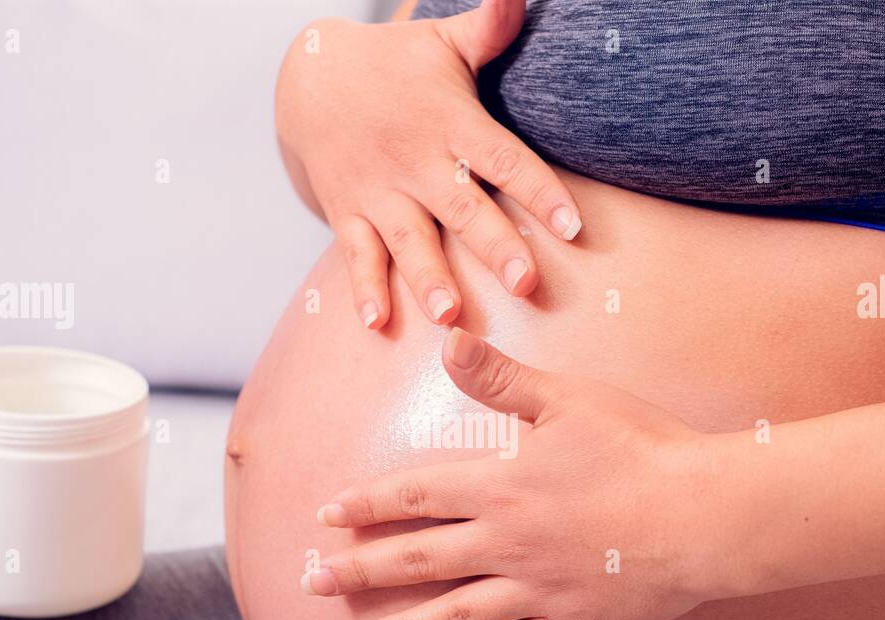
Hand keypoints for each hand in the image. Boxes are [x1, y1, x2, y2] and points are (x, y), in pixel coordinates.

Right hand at [276, 0, 582, 330]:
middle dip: (493, 247)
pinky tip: (378, 324)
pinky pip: (357, 254)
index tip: (574, 226)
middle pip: (462, 208)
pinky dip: (365, 288)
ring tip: (449, 315)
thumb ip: (490, 28)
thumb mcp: (443, 42)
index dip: (539, 191)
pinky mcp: (348, 212)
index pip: (502, 158)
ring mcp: (379, 192)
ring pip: (409, 240)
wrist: (310, 80)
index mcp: (450, 123)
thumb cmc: (397, 65)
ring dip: (428, 278)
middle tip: (527, 283)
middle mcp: (416, 162)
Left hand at [300, 329, 748, 619]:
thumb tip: (446, 340)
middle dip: (359, 573)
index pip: (413, 497)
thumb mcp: (569, 401)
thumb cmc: (643, 448)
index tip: (326, 519)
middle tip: (311, 585)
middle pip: (416, 561)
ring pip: (451, 617)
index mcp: (500, 486)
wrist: (707, 515)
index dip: (366, 506)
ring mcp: (535, 591)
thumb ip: (501, 377)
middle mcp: (505, 544)